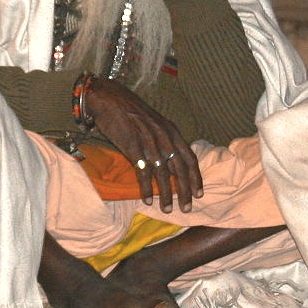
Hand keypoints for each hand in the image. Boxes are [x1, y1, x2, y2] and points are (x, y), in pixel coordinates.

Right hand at [82, 78, 201, 212]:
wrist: (108, 98)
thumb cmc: (130, 111)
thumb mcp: (154, 122)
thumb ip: (164, 140)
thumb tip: (170, 161)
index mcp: (171, 130)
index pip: (190, 157)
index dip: (195, 177)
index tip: (199, 194)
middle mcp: (164, 136)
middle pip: (179, 169)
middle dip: (184, 191)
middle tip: (187, 208)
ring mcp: (148, 141)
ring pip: (162, 173)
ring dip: (166, 194)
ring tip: (167, 209)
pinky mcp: (132, 146)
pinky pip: (143, 171)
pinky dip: (146, 187)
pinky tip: (147, 199)